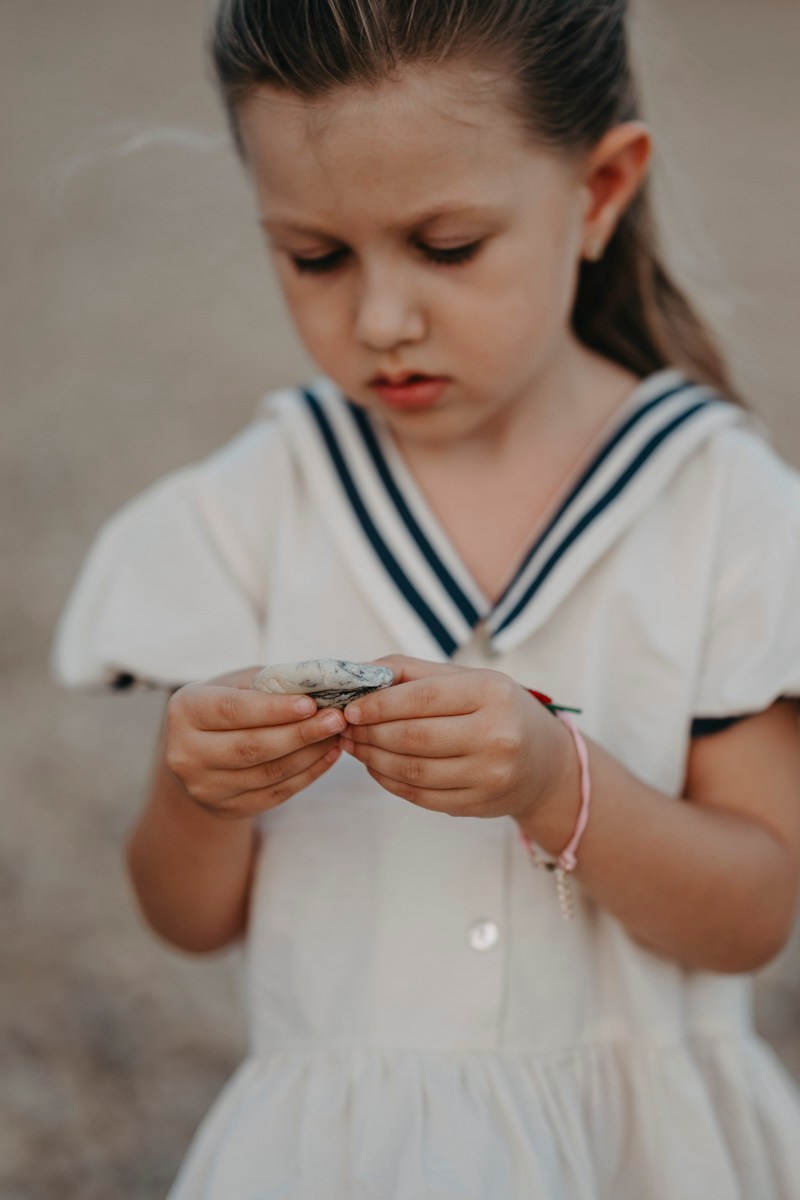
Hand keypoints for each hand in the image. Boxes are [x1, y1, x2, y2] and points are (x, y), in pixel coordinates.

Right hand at [164, 667, 346, 819]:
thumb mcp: (236, 684)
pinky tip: (328, 755)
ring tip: (337, 735)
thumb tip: (318, 686)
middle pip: (251, 747)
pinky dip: (308, 774)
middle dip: (300, 733)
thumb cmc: (225, 704)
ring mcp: (206, 787)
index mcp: (185, 711)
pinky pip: (276, 793)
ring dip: (310, 754)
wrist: (198, 751)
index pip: (232, 711)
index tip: (311, 704)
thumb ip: (270, 683)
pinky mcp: (227, 809)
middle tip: (336, 720)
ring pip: (268, 773)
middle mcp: (186, 754)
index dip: (273, 709)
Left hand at [341, 655, 569, 820]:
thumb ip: (412, 672)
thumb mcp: (467, 679)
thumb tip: (357, 673)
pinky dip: (389, 781)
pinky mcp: (479, 804)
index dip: (380, 705)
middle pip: (414, 737)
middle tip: (345, 728)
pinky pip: (420, 796)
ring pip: (413, 770)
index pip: (423, 698)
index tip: (350, 708)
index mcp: (493, 693)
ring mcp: (490, 775)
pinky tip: (376, 767)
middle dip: (370, 733)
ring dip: (373, 759)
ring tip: (354, 745)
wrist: (545, 762)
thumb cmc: (498, 710)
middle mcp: (497, 735)